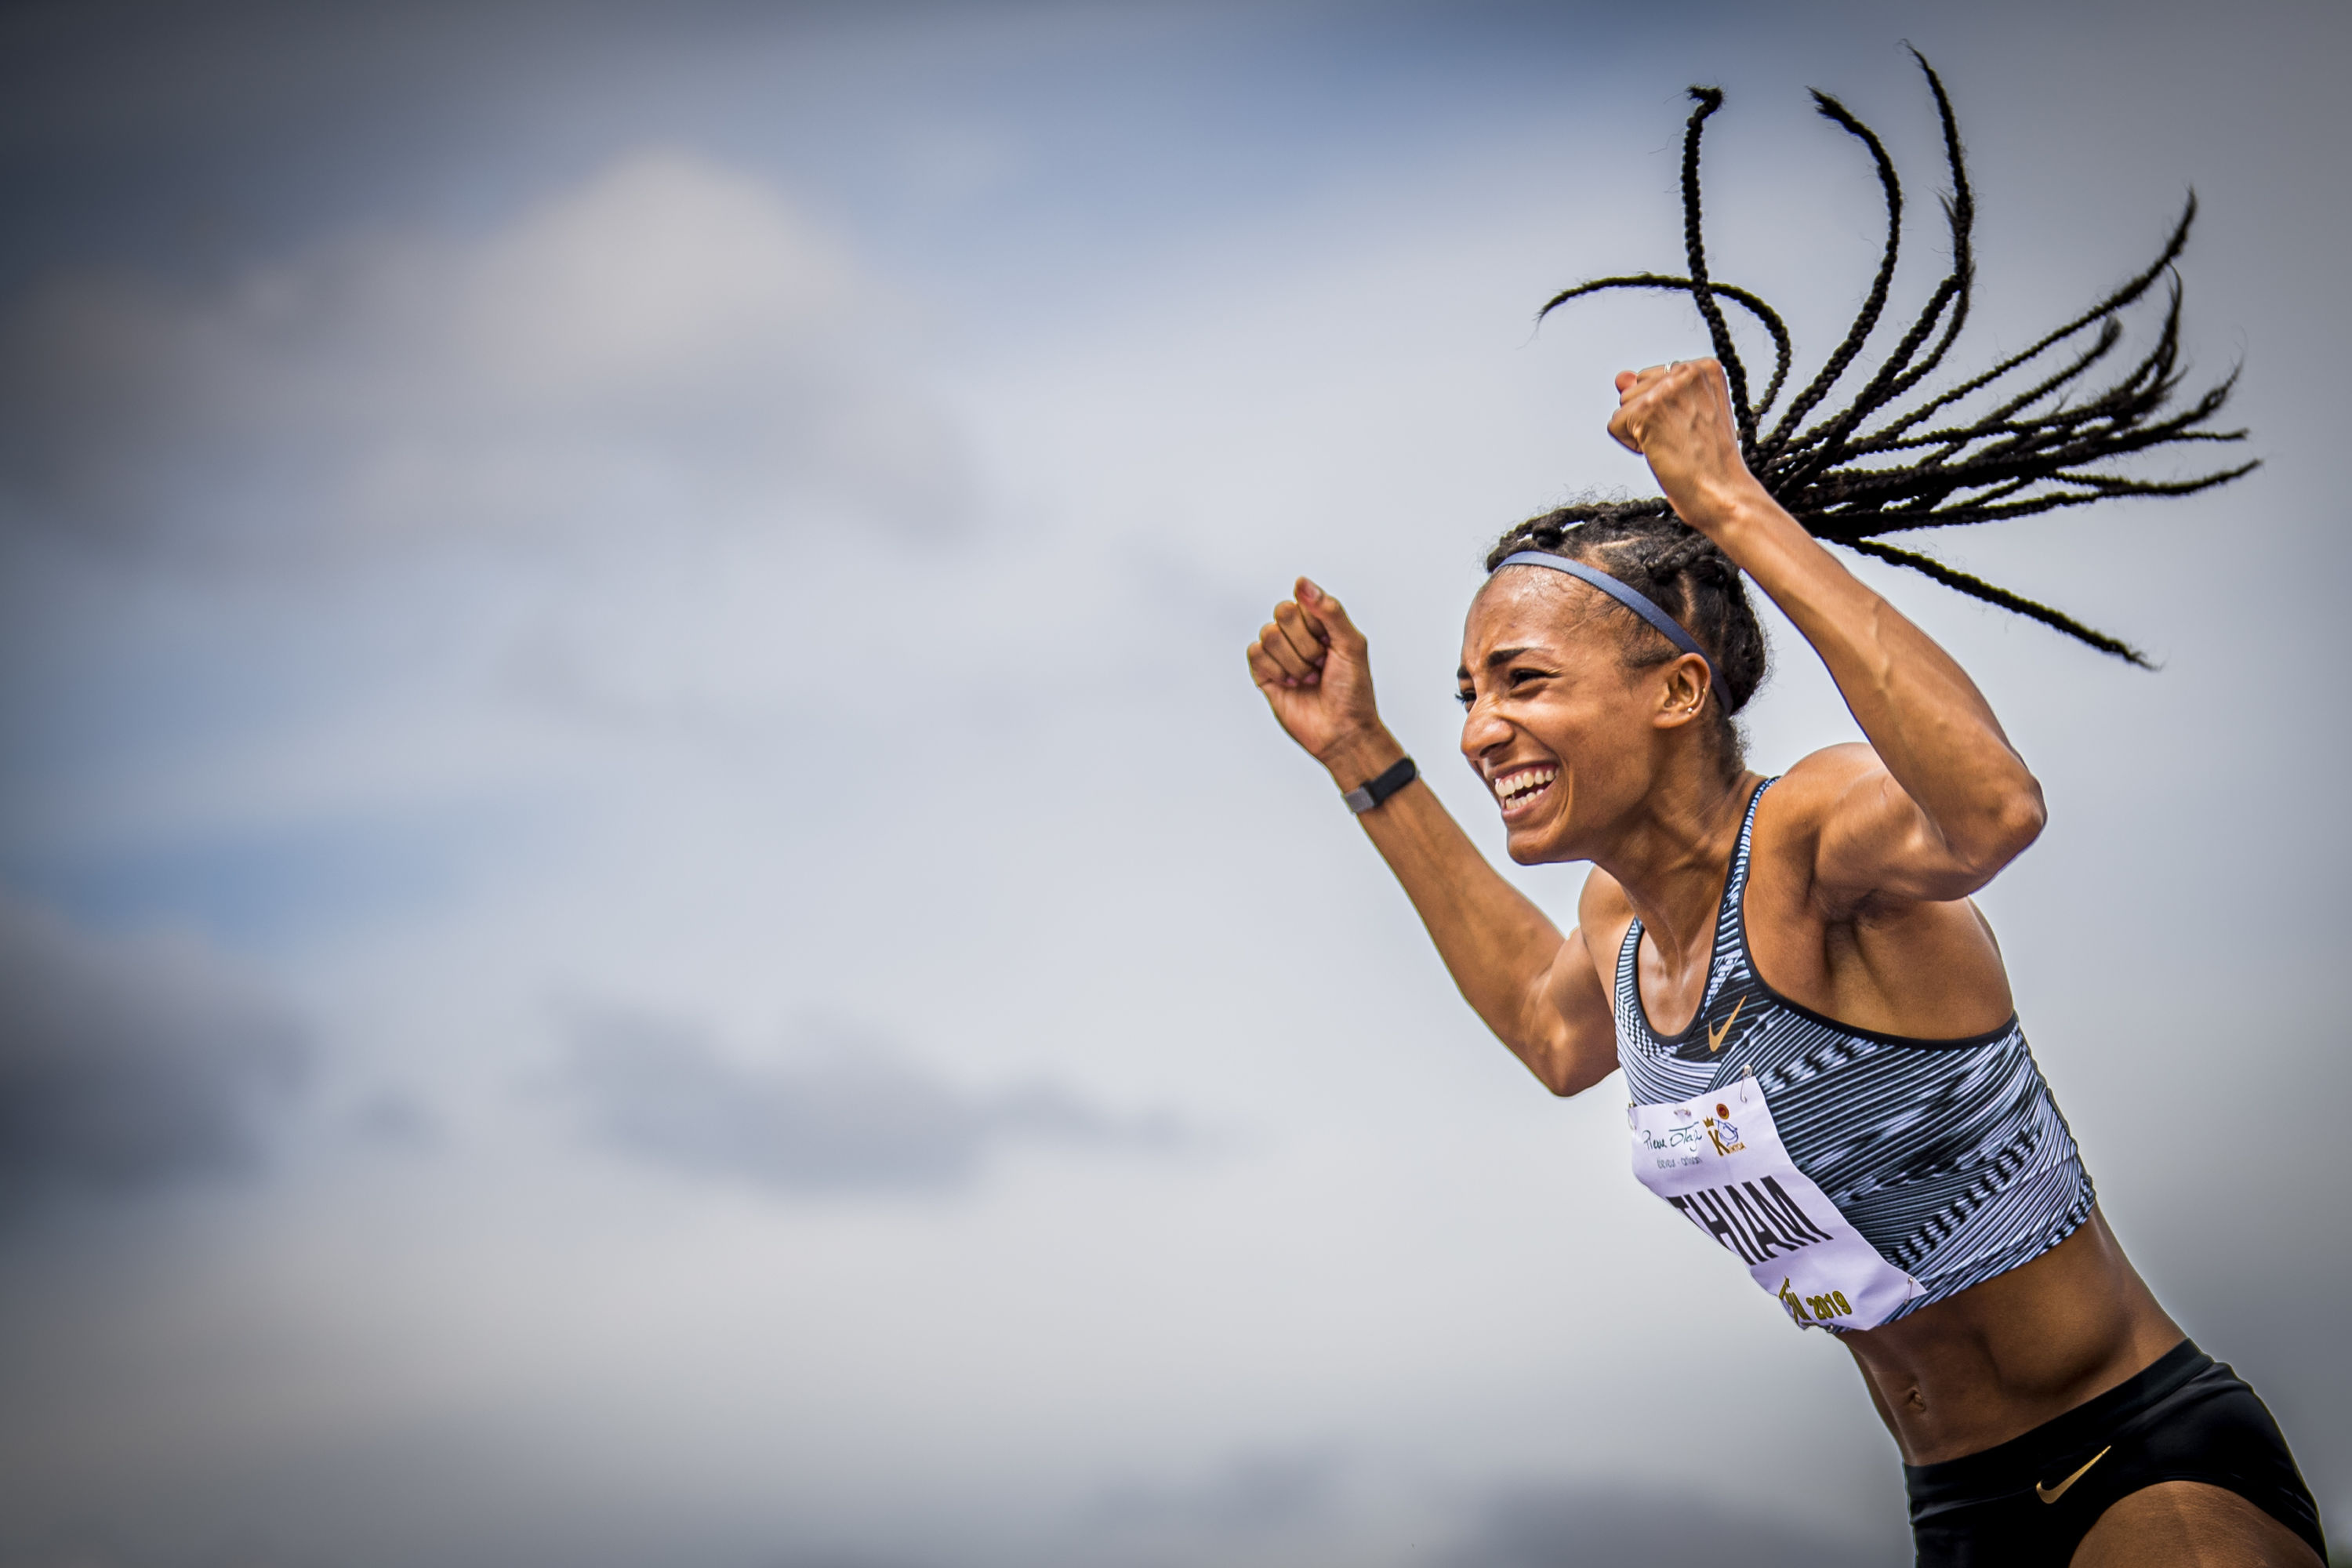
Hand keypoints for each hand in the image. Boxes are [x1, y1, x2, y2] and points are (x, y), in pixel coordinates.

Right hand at [1246, 577, 1395, 780]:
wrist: (1342, 731)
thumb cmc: (1353, 691)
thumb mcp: (1352, 644)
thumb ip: (1329, 610)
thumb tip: (1301, 582)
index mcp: (1320, 623)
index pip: (1302, 601)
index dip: (1316, 625)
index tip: (1332, 647)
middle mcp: (1298, 635)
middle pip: (1281, 614)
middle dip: (1304, 644)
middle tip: (1320, 664)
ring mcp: (1280, 654)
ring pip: (1268, 635)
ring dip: (1293, 661)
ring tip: (1308, 678)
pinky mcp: (1264, 674)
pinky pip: (1255, 654)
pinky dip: (1275, 670)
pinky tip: (1290, 684)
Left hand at [1606, 358, 1766, 534]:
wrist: (1723, 492)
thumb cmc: (1710, 462)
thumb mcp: (1685, 414)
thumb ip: (1651, 389)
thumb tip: (1621, 377)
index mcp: (1705, 368)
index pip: (1654, 379)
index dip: (1663, 410)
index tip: (1690, 427)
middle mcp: (1688, 371)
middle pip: (1636, 389)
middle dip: (1648, 418)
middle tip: (1681, 439)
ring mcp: (1667, 389)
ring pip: (1623, 405)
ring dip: (1639, 431)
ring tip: (1673, 444)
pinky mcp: (1647, 410)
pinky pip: (1615, 424)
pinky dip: (1630, 445)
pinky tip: (1659, 451)